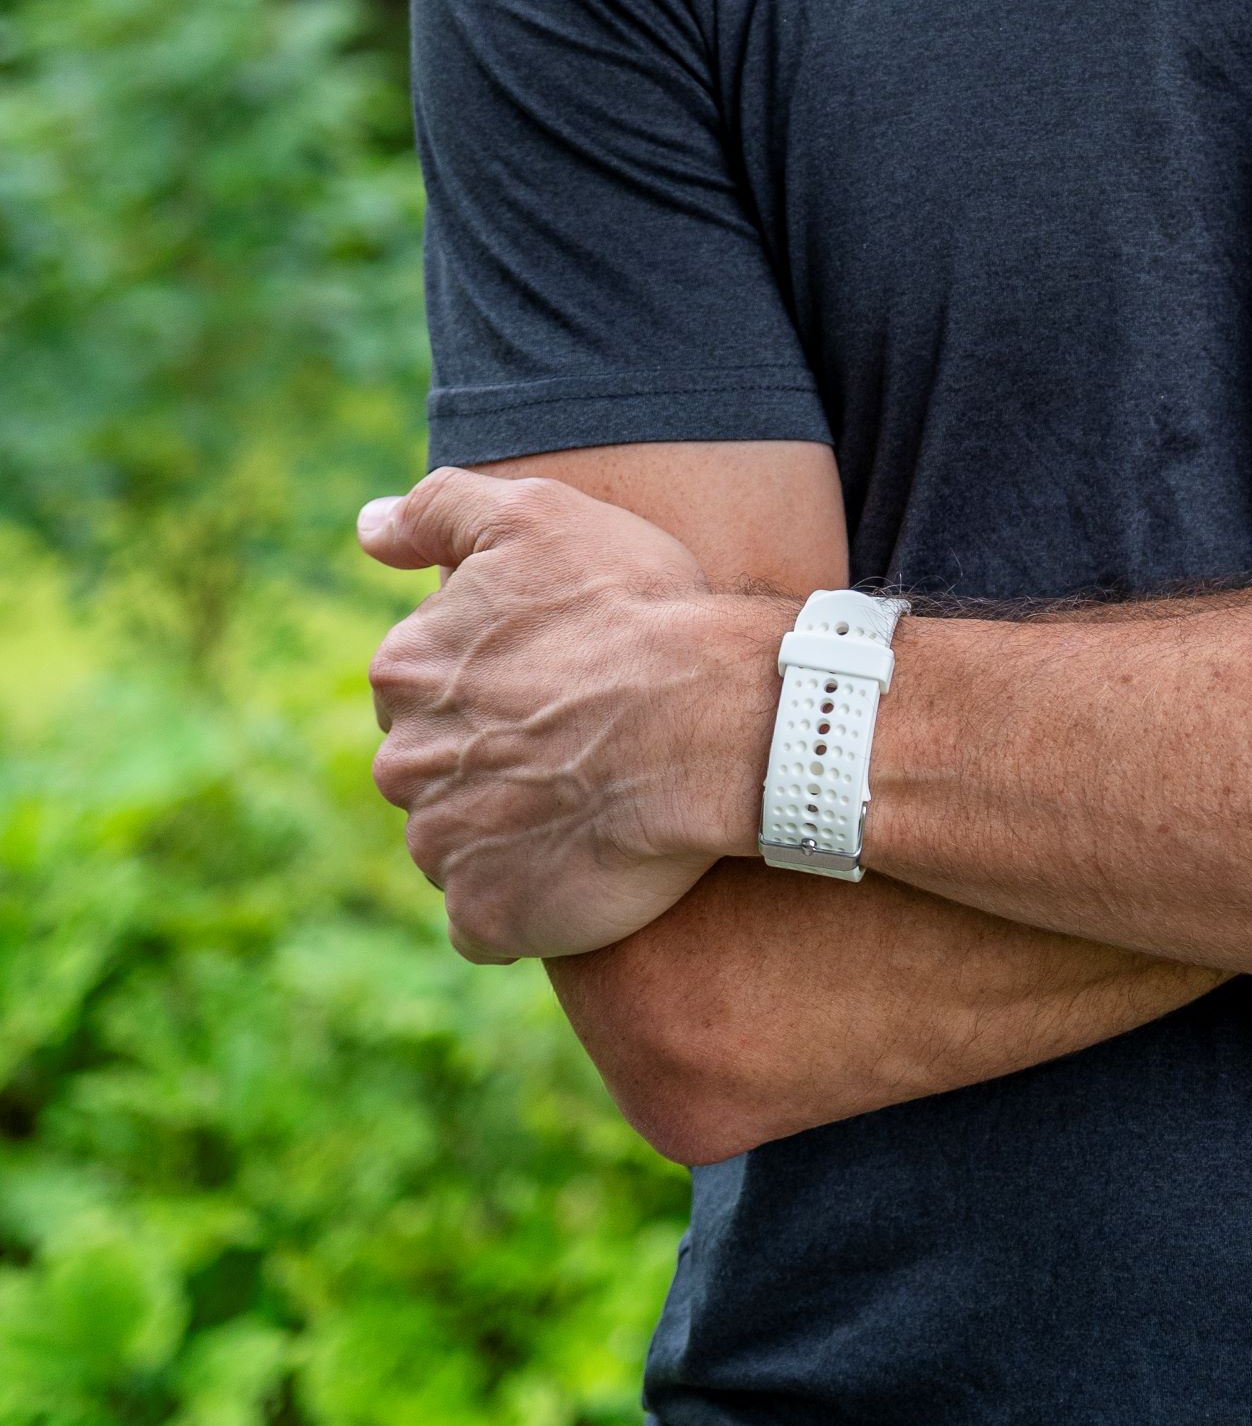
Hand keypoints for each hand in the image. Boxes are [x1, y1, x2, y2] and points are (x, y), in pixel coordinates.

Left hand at [361, 467, 782, 964]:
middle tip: (576, 734)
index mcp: (403, 670)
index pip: (423, 683)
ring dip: (508, 823)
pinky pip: (487, 916)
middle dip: (489, 753)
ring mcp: (440, 847)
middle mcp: (401, 763)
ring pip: (459, 837)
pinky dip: (525, 896)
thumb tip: (368, 530)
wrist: (709, 717)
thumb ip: (437, 509)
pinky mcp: (485, 916)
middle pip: (433, 763)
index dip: (494, 676)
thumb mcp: (536, 515)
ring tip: (590, 794)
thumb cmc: (632, 607)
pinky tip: (581, 857)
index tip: (556, 671)